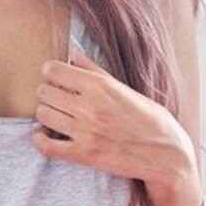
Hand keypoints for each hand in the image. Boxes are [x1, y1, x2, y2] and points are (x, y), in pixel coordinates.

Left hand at [31, 42, 198, 195]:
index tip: (57, 78)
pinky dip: (39, 139)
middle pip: (44, 91)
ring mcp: (85, 131)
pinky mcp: (83, 155)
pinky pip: (45, 145)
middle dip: (48, 92)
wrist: (166, 154)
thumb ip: (94, 69)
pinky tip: (44, 134)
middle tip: (58, 98)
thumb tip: (72, 50)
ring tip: (56, 115)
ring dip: (46, 113)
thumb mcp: (125, 88)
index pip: (53, 70)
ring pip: (42, 114)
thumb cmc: (150, 119)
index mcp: (100, 86)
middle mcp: (90, 107)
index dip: (51, 73)